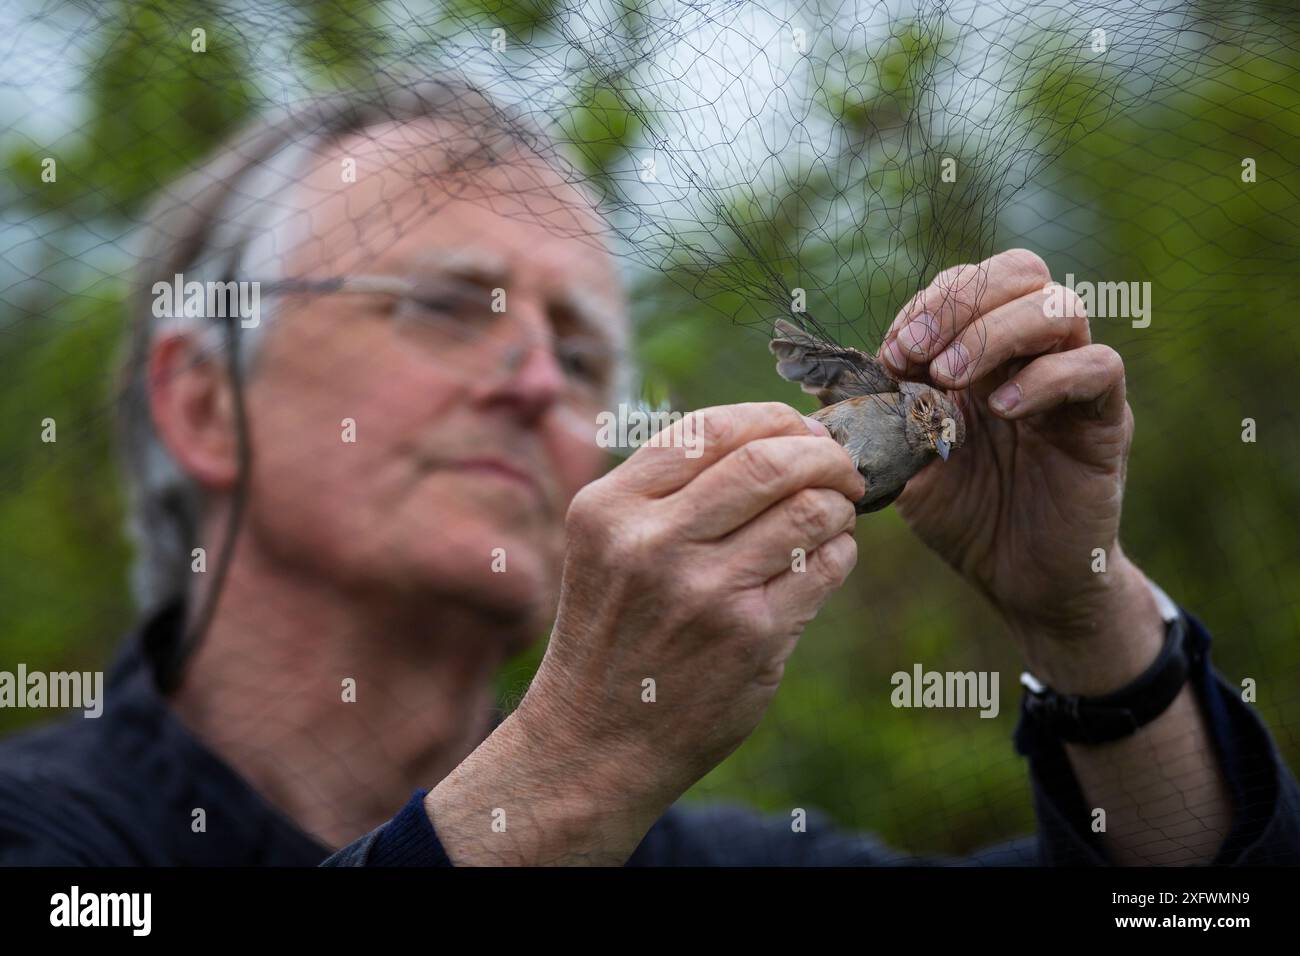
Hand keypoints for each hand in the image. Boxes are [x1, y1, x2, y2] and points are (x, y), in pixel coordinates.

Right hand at [427, 402, 864, 863]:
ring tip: (834, 514)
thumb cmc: (614, 631)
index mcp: (609, 507)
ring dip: (838, 504)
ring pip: (810, 509)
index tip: (800, 429)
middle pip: (770, 460)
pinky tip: (825, 559)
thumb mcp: (606, 545)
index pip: (711, 428)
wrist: (596, 741)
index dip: (772, 418)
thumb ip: (668, 488)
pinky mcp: (751, 637)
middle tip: (842, 465)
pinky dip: (839, 552)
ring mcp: (703, 591)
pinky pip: (825, 566)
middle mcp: (651, 542)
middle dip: (823, 453)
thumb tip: (777, 434)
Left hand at [876, 249, 1160, 689]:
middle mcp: (1030, 355)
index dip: (928, 304)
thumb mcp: (905, 461)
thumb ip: (878, 416)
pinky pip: (1098, 365)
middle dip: (962, 300)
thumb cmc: (965, 516)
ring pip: (1059, 306)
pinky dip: (1046, 377)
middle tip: (919, 351)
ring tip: (950, 379)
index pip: (967, 282)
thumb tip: (821, 378)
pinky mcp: (1106, 419)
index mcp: (982, 353)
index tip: (893, 353)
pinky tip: (1003, 410)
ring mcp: (1072, 381)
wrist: (1021, 580)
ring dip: (995, 332)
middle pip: (1020, 270)